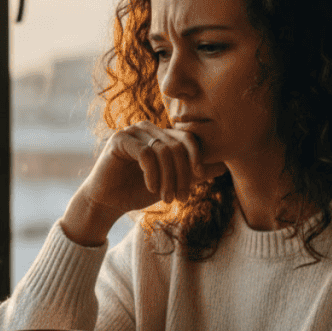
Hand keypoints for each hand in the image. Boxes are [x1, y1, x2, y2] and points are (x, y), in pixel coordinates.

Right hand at [61, 121, 227, 244]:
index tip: (199, 177)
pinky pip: (146, 154)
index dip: (197, 157)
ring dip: (168, 179)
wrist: (108, 202)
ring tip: (167, 199)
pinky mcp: (120, 139)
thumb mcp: (172, 183)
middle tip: (180, 198)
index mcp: (161, 135)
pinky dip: (153, 174)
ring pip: (163, 151)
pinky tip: (152, 189)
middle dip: (182, 175)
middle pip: (177, 146)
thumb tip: (223, 167)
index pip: (187, 138)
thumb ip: (194, 174)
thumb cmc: (138, 191)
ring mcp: (133, 131)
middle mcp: (148, 128)